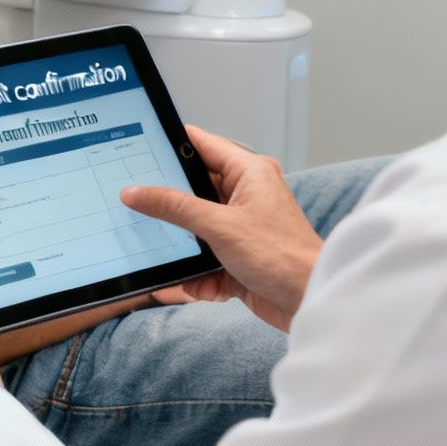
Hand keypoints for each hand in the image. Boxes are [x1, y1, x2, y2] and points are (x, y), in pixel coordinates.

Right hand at [123, 125, 323, 331]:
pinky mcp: (240, 257)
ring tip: (169, 258)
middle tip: (141, 209)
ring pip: (196, 229)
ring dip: (184, 249)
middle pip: (193, 190)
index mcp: (248, 173)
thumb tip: (137, 192)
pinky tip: (194, 286)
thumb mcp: (219, 226)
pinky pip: (206, 260)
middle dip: (170, 208)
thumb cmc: (283, 257)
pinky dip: (198, 275)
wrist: (310, 301)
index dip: (171, 145)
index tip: (140, 150)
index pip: (201, 144)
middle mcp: (245, 195)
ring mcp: (242, 227)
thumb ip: (174, 207)